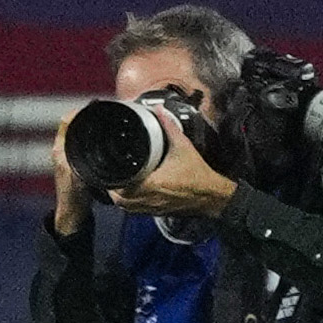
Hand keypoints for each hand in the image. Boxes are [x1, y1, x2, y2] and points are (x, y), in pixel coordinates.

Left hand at [51, 108, 90, 235]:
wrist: (73, 211)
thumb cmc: (74, 195)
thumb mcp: (79, 173)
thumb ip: (81, 157)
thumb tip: (86, 143)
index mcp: (60, 150)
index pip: (66, 122)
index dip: (78, 112)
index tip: (92, 107)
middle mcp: (61, 151)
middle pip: (72, 126)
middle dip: (84, 117)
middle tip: (100, 111)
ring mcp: (67, 156)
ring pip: (77, 135)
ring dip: (87, 127)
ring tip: (101, 122)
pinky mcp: (74, 162)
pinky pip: (81, 144)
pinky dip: (89, 139)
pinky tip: (100, 140)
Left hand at [110, 105, 236, 219]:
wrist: (213, 195)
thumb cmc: (198, 174)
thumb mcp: (183, 146)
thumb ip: (169, 127)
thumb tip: (159, 110)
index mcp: (152, 184)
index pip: (122, 187)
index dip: (112, 180)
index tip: (109, 168)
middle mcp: (150, 198)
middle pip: (120, 199)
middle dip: (113, 188)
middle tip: (111, 174)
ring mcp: (153, 208)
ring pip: (126, 207)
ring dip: (120, 197)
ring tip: (117, 183)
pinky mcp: (157, 213)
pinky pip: (136, 211)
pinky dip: (130, 204)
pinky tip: (130, 194)